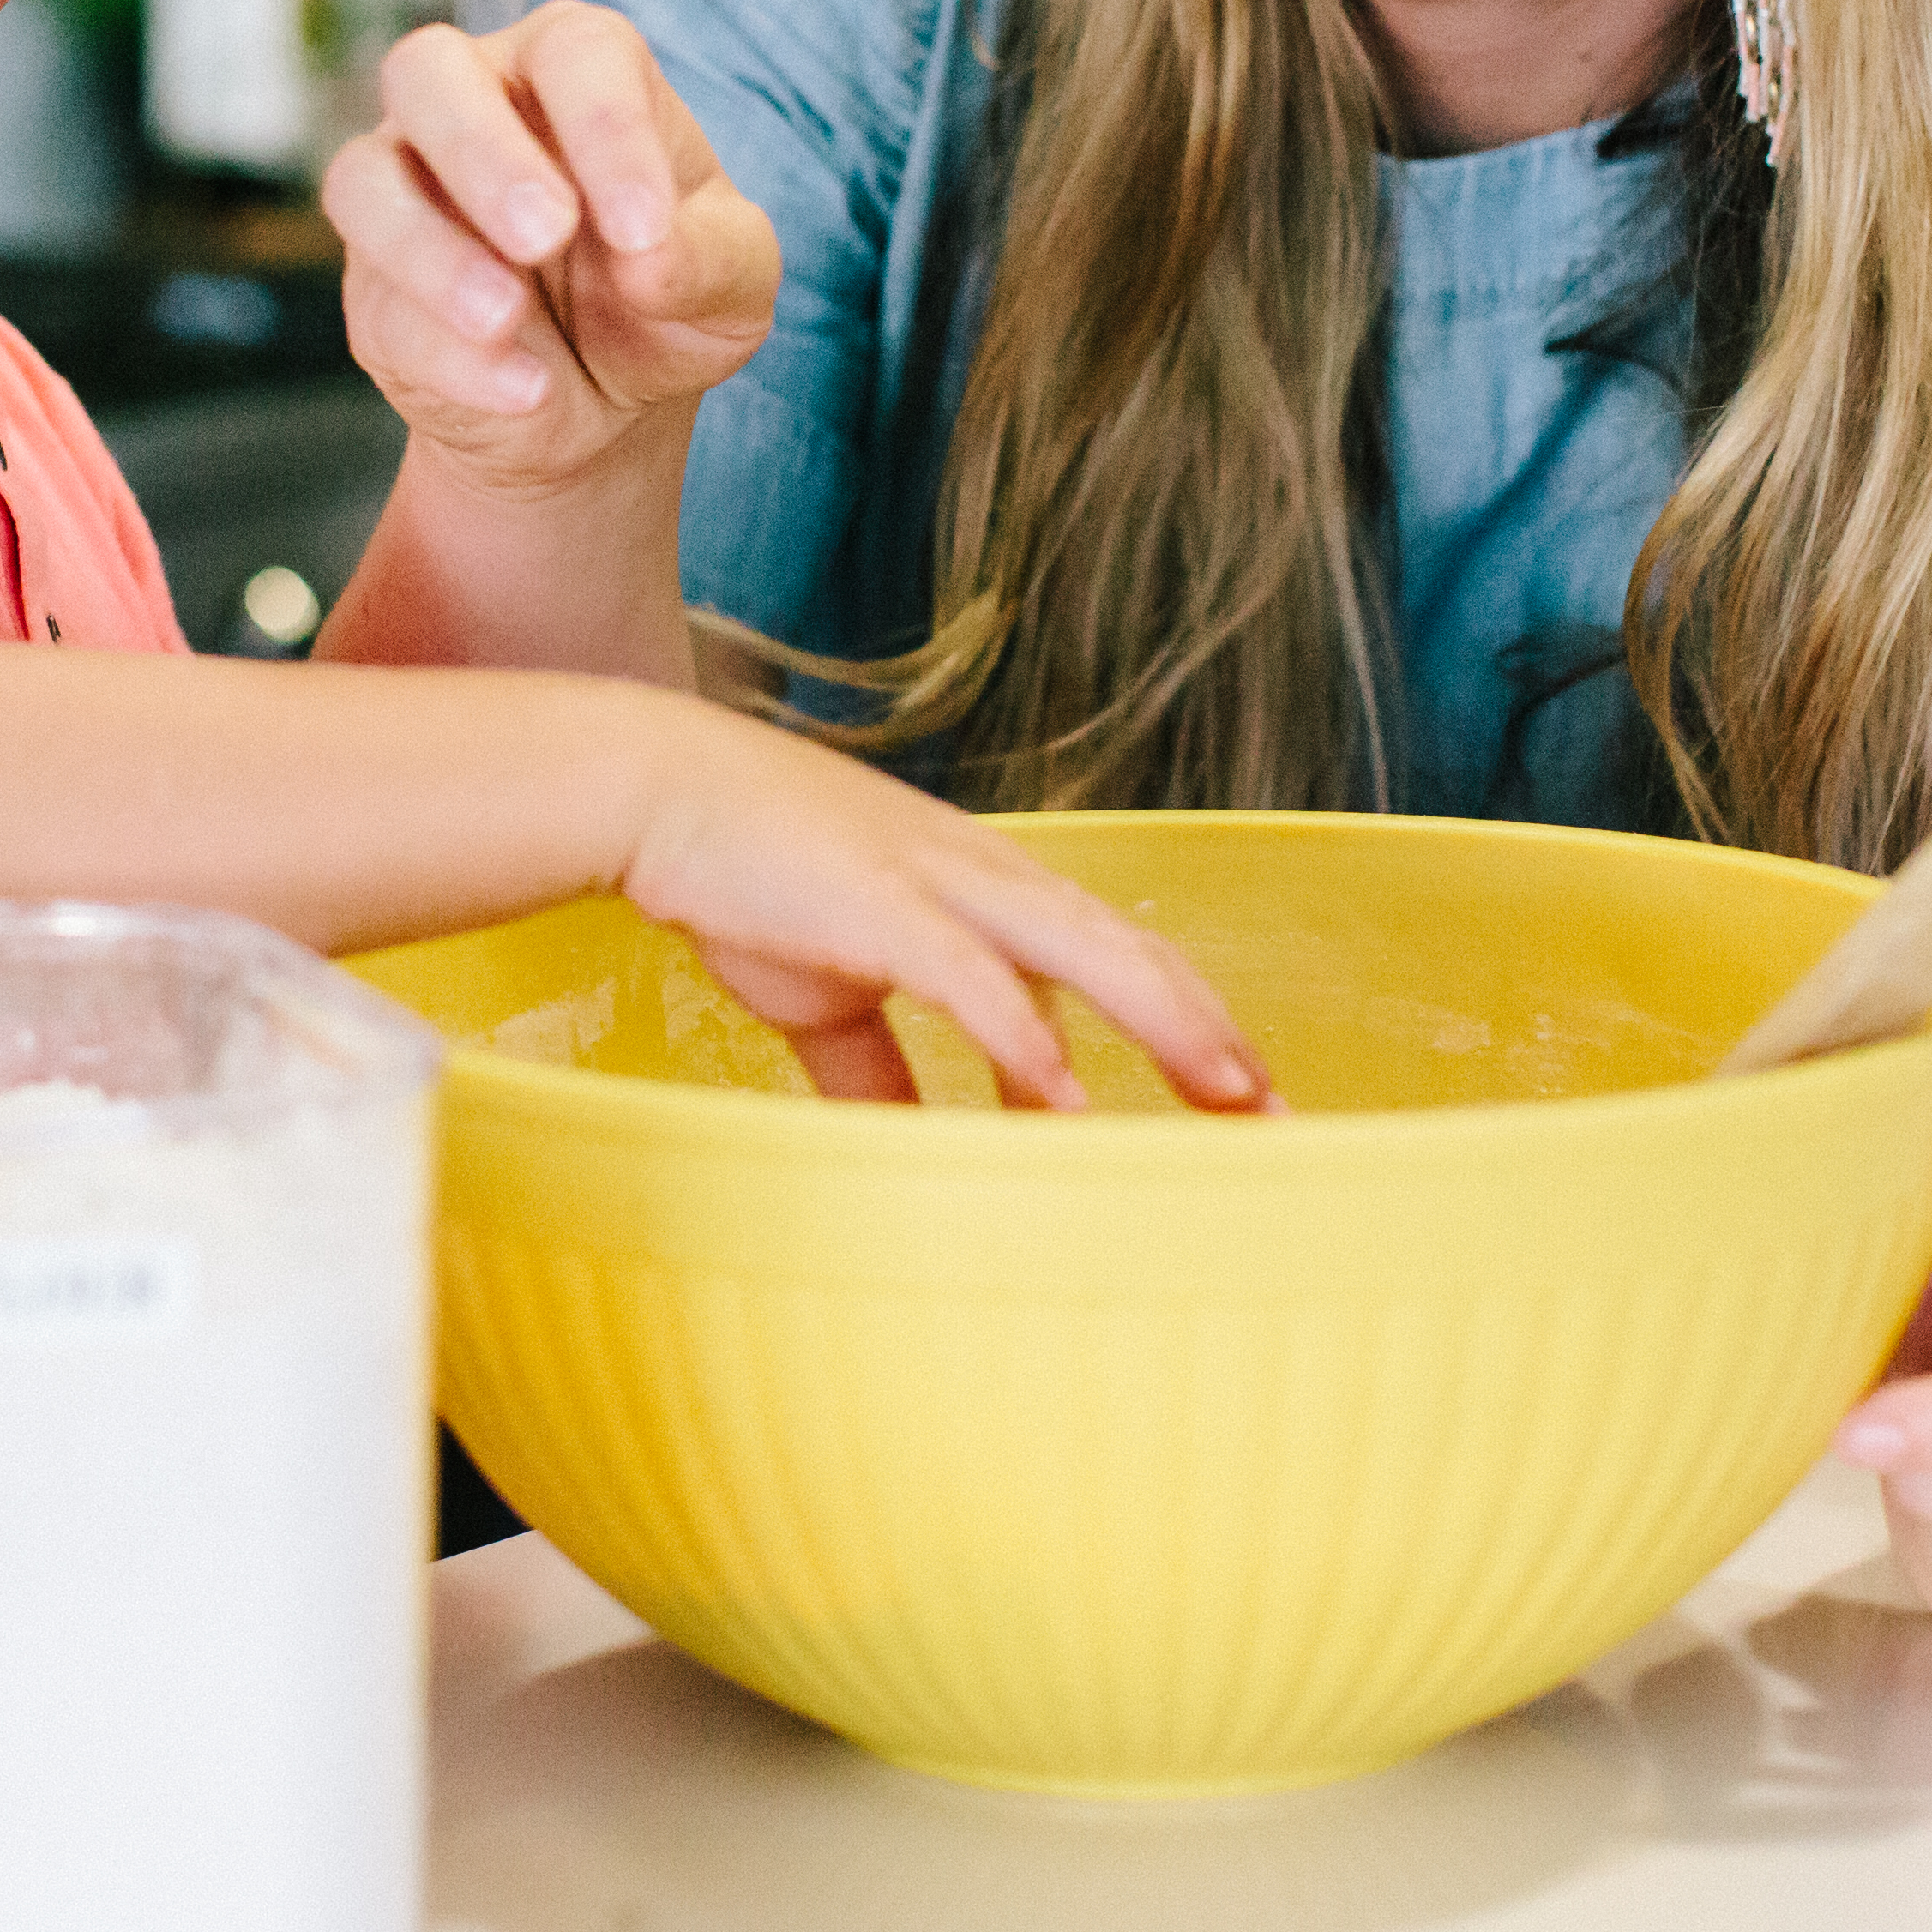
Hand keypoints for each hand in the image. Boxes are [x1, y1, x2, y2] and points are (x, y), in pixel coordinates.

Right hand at [323, 5, 778, 497]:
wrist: (605, 402)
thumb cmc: (669, 297)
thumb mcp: (732, 284)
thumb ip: (710, 258)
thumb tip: (646, 257)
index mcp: (578, 70)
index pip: (577, 56)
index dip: (605, 130)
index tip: (642, 229)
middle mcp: (474, 101)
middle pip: (427, 70)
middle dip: (481, 151)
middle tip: (544, 236)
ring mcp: (406, 187)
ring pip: (361, 178)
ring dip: (429, 250)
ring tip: (505, 318)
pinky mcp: (374, 286)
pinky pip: (380, 302)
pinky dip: (449, 353)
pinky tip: (527, 391)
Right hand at [618, 696, 1275, 1115]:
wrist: (655, 789)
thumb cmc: (743, 874)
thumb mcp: (826, 990)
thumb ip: (875, 1068)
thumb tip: (907, 1142)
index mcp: (985, 891)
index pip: (1117, 952)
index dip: (1189, 1017)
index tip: (1244, 1095)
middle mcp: (986, 878)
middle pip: (1131, 951)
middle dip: (1210, 1032)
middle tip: (1276, 1114)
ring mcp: (938, 883)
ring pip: (1083, 951)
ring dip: (1162, 1021)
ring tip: (1223, 1092)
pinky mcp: (878, 906)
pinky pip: (969, 976)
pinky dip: (1021, 1033)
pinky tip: (1062, 1093)